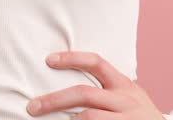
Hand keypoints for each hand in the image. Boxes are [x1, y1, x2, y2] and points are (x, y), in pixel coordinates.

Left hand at [26, 51, 162, 119]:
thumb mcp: (130, 97)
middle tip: (32, 107)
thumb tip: (70, 81)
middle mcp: (126, 99)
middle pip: (84, 94)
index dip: (72, 58)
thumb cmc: (140, 116)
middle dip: (54, 100)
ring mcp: (127, 119)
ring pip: (88, 117)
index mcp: (124, 85)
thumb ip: (108, 89)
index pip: (96, 62)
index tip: (49, 60)